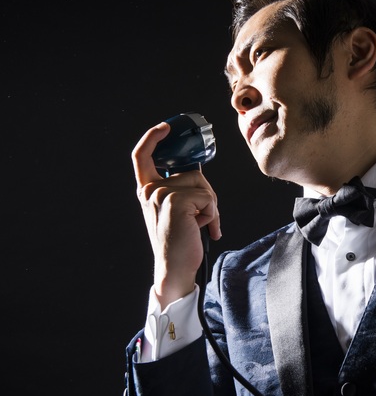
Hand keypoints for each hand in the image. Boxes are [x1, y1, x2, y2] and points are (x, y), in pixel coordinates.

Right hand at [132, 122, 220, 308]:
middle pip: (193, 174)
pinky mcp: (176, 202)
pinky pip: (208, 198)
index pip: (142, 156)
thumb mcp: (174, 211)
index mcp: (147, 190)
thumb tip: (197, 172)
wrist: (175, 268)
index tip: (166, 127)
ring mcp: (161, 195)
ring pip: (203, 186)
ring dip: (210, 206)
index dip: (153, 137)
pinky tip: (202, 229)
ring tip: (198, 225)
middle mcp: (150, 191)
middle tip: (200, 218)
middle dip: (207, 194)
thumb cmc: (179, 241)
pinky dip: (213, 214)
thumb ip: (179, 190)